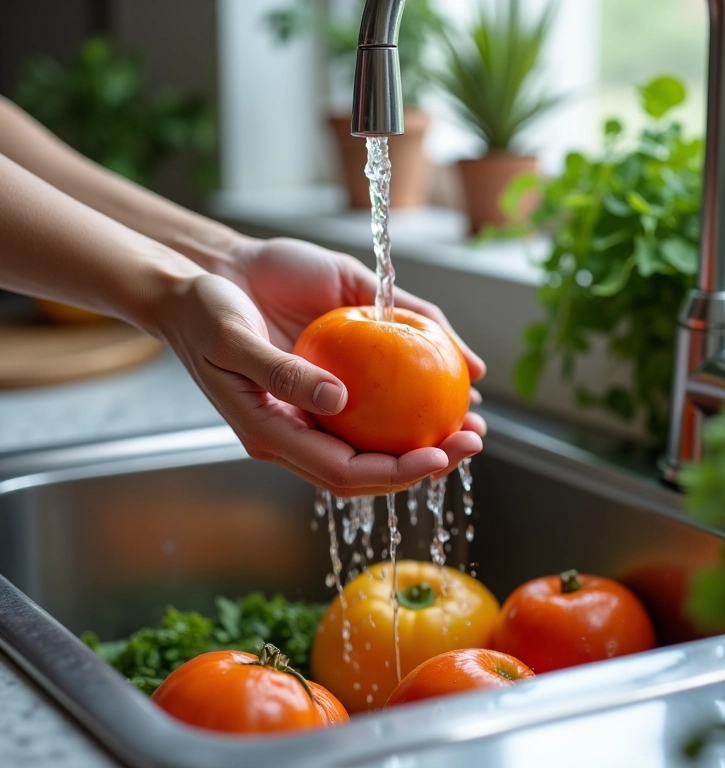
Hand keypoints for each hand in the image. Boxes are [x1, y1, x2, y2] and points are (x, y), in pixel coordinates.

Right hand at [158, 237, 485, 495]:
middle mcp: (300, 428)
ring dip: (427, 437)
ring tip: (473, 421)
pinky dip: (411, 398)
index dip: (394, 472)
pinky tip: (445, 379)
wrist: (198, 285)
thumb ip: (282, 374)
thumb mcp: (233, 339)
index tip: (439, 456)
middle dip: (426, 462)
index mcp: (273, 433)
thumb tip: (340, 401)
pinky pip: (374, 400)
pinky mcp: (326, 377)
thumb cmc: (204, 313)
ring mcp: (315, 406)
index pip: (344, 471)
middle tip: (473, 440)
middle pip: (371, 466)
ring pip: (377, 439)